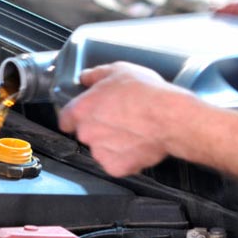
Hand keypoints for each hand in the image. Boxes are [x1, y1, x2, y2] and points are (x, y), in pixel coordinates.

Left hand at [58, 62, 194, 176]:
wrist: (171, 119)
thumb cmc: (146, 93)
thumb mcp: (118, 70)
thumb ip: (95, 75)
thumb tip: (85, 77)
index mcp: (81, 109)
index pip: (65, 118)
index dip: (76, 116)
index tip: (87, 114)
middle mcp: (86, 132)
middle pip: (85, 133)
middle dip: (98, 128)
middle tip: (119, 118)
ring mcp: (100, 152)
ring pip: (101, 149)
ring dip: (111, 143)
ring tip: (132, 130)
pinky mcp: (116, 167)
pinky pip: (116, 163)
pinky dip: (125, 157)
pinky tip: (137, 144)